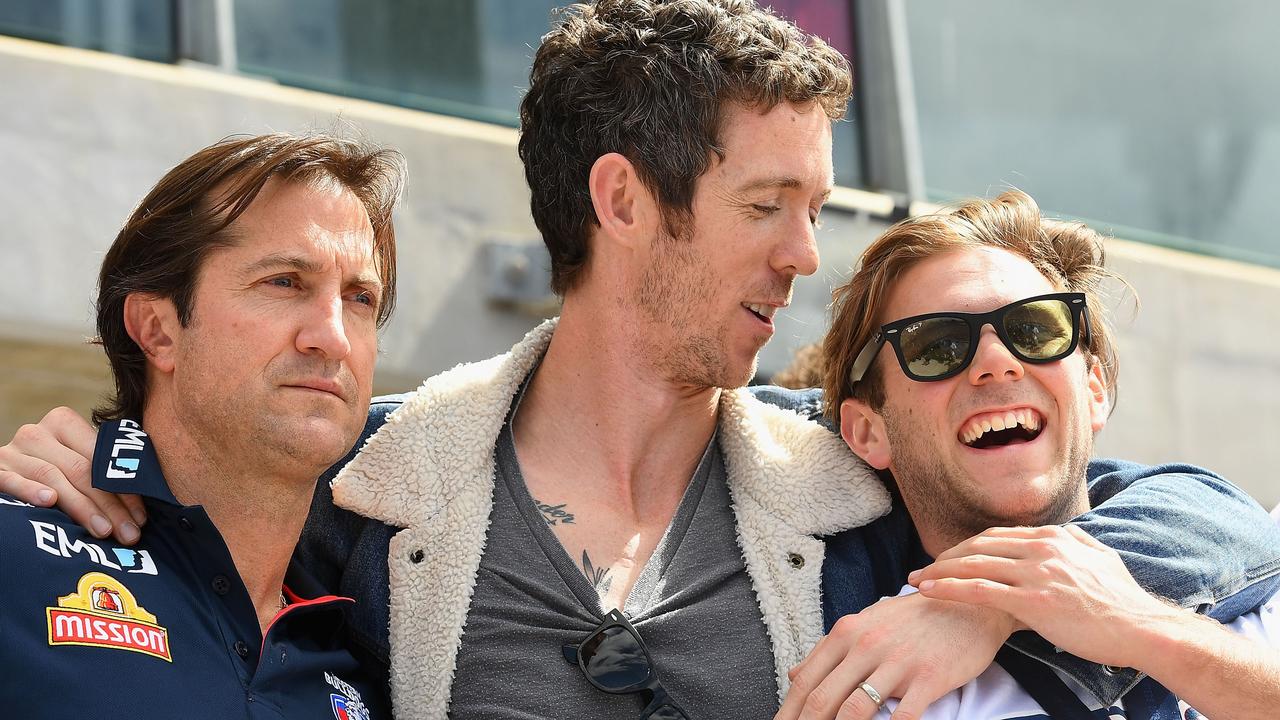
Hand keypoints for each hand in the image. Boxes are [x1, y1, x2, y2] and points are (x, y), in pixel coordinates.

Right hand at [0, 407, 146, 543]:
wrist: (12, 470)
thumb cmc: (56, 471)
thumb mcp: (78, 462)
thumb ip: (104, 472)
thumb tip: (143, 511)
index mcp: (64, 423)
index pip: (102, 457)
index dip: (125, 489)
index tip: (142, 518)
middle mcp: (37, 433)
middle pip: (82, 470)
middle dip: (110, 506)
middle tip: (129, 533)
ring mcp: (12, 452)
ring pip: (54, 478)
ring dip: (82, 507)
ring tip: (103, 530)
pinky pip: (12, 480)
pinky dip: (30, 490)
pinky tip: (48, 501)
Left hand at [775, 591, 1014, 719]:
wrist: (969, 602)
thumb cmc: (914, 618)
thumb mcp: (866, 622)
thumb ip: (829, 649)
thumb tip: (794, 675)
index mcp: (847, 632)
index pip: (806, 680)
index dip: (789, 711)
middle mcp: (866, 645)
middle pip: (823, 699)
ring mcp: (897, 662)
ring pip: (855, 710)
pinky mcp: (928, 678)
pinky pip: (902, 717)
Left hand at [909, 524, 1186, 669]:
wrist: (1143, 628)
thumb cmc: (1124, 602)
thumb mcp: (1102, 559)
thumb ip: (1078, 542)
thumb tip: (1065, 533)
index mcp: (1055, 537)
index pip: (998, 535)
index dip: (969, 546)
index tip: (950, 556)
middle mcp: (1042, 548)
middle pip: (979, 545)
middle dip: (947, 556)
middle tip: (924, 568)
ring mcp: (1036, 573)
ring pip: (973, 564)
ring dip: (938, 570)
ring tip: (915, 580)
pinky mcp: (1031, 600)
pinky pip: (978, 590)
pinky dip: (948, 588)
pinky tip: (928, 591)